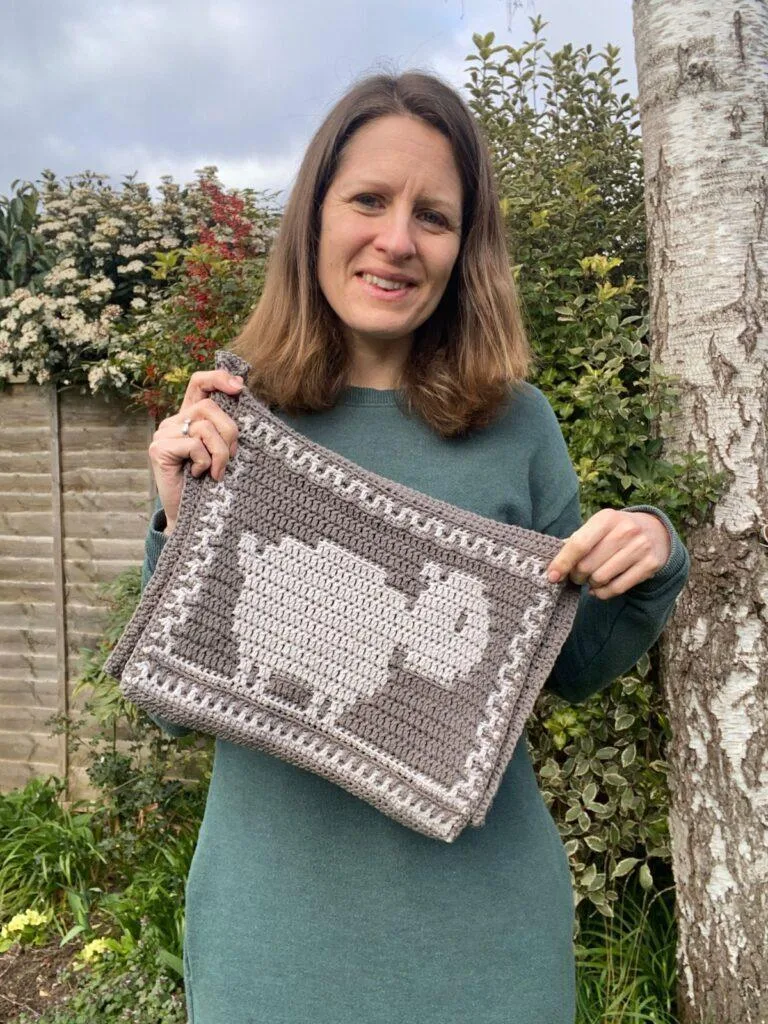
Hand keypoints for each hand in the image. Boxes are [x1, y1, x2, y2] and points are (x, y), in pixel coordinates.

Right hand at [148, 369, 244, 532]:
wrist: (195, 517)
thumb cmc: (213, 483)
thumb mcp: (225, 449)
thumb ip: (228, 427)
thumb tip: (243, 395)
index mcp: (190, 416)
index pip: (199, 382)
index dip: (219, 378)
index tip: (240, 389)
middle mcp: (174, 421)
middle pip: (209, 406)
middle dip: (230, 431)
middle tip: (232, 456)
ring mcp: (163, 434)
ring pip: (204, 427)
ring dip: (220, 452)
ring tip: (218, 471)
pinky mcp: (159, 449)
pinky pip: (194, 445)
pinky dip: (205, 463)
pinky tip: (200, 476)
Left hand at [546, 509, 670, 599]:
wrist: (655, 531)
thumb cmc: (615, 531)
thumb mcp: (597, 528)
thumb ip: (575, 542)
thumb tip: (552, 563)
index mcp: (606, 518)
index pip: (579, 544)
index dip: (563, 562)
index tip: (552, 576)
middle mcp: (625, 530)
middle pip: (587, 565)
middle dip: (576, 575)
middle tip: (576, 576)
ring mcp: (640, 548)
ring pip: (601, 578)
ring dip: (590, 584)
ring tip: (590, 579)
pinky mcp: (650, 565)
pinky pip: (617, 588)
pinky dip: (602, 593)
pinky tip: (599, 589)